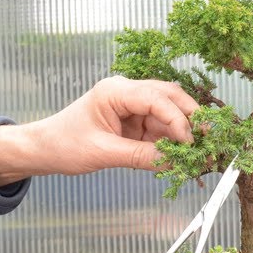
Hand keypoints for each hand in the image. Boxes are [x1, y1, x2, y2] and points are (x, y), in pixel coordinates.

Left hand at [0, 77, 197, 183]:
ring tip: (199, 150)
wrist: (43, 149)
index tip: (190, 141)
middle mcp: (126, 92)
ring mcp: (131, 106)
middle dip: (190, 117)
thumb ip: (140, 156)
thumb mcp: (102, 153)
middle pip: (168, 97)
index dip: (177, 119)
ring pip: (168, 112)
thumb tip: (173, 162)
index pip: (156, 97)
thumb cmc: (63, 144)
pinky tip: (182, 154)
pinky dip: (171, 140)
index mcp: (115, 91)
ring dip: (183, 130)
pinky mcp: (132, 121)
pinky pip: (159, 127)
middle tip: (209, 138)